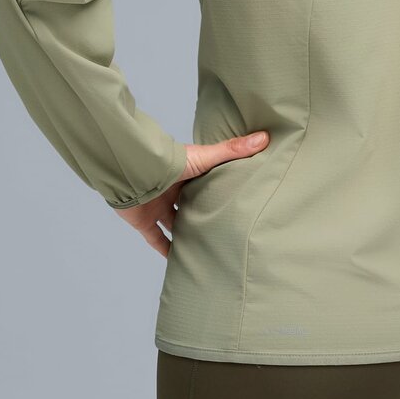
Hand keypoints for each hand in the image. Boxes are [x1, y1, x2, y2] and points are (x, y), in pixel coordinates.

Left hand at [112, 130, 269, 255]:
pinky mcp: (145, 221)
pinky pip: (156, 239)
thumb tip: (264, 137)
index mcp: (187, 172)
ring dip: (185, 231)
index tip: (235, 196)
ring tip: (204, 246)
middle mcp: (172, 189)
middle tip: (222, 226)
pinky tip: (177, 261)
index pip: (205, 181)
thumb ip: (233, 150)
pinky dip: (166, 250)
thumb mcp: (206, 156)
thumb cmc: (169, 161)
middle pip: (189, 203)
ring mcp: (158, 206)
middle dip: (202, 212)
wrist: (134, 174)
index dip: (218, 188)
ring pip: (174, 222)